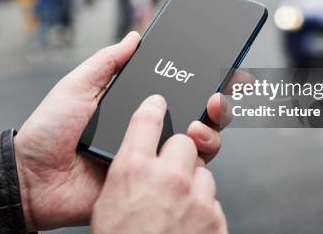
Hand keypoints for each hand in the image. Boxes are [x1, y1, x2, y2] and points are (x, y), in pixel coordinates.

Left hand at [14, 32, 226, 230]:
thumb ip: (106, 63)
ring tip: (200, 122)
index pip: (173, 91)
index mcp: (132, 107)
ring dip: (210, 130)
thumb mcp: (77, 87)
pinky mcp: (148, 183)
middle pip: (194, 116)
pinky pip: (181, 174)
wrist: (32, 178)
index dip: (198, 81)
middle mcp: (146, 130)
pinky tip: (191, 146)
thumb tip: (134, 36)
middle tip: (217, 96)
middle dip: (215, 104)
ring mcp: (149, 157)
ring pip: (196, 145)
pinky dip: (195, 161)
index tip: (218, 69)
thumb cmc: (48, 131)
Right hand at [92, 95, 227, 233]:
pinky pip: (213, 202)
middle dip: (179, 153)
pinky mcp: (215, 220)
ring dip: (193, 184)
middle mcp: (167, 177)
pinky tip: (185, 225)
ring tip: (175, 208)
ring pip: (204, 172)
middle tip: (169, 173)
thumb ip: (127, 173)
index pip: (147, 118)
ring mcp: (196, 199)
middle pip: (185, 141)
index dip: (154, 106)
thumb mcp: (107, 204)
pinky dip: (202, 210)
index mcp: (132, 170)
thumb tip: (141, 158)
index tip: (159, 102)